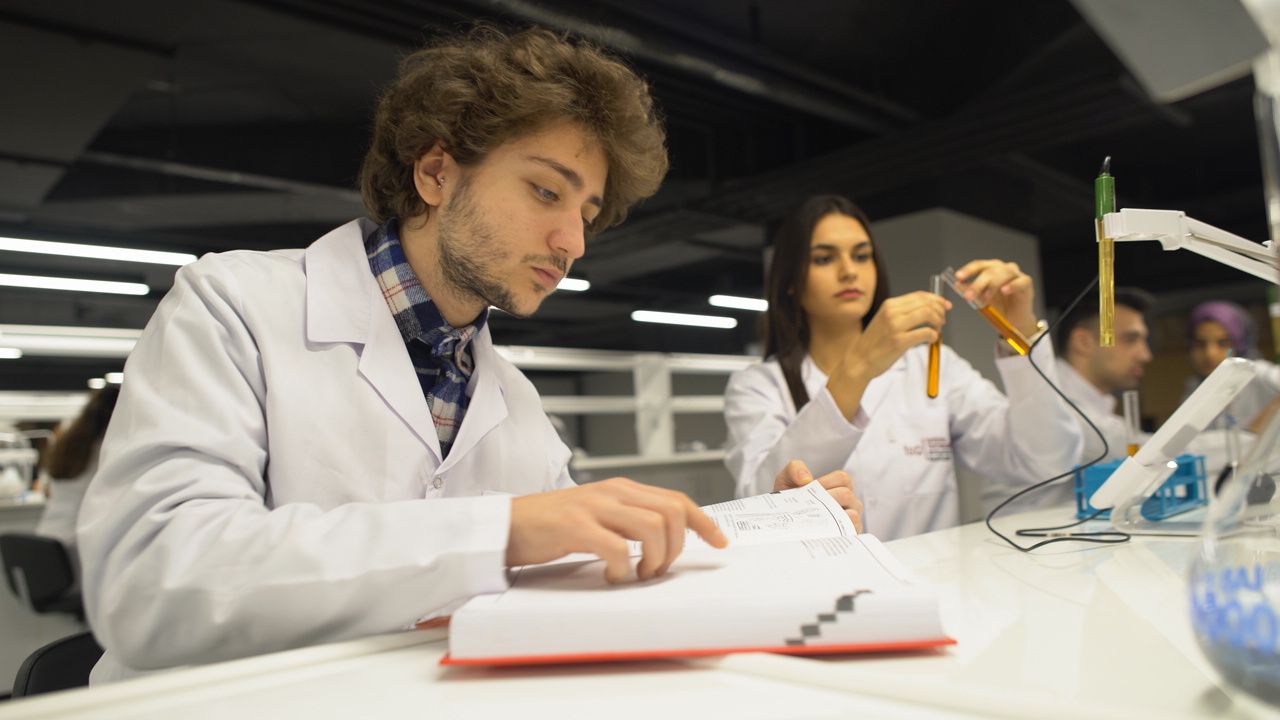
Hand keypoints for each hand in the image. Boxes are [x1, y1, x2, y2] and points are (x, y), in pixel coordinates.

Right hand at [507, 478, 727, 582]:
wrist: (507, 525)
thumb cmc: (551, 525)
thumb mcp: (598, 513)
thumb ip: (628, 520)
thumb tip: (666, 542)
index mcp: (622, 488)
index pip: (676, 500)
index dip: (704, 522)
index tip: (720, 542)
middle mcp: (613, 492)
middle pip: (671, 512)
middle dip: (678, 546)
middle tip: (660, 568)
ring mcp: (595, 507)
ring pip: (652, 528)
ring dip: (654, 558)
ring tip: (638, 573)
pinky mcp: (576, 527)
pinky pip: (617, 548)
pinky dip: (623, 569)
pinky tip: (611, 576)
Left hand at [773, 459, 863, 531]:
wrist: (782, 521)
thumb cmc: (790, 499)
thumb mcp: (787, 479)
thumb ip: (795, 468)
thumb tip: (806, 479)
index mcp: (838, 486)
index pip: (843, 478)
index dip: (827, 482)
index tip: (809, 488)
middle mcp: (848, 502)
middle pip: (846, 495)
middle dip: (826, 499)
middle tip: (811, 506)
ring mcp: (849, 519)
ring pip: (853, 515)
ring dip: (833, 517)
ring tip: (817, 520)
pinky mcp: (848, 536)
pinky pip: (851, 534)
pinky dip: (840, 533)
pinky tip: (824, 534)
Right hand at [842, 291, 950, 380]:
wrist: (859, 360)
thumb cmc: (874, 343)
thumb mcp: (885, 320)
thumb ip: (902, 313)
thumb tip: (928, 309)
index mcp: (889, 305)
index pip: (920, 295)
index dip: (936, 299)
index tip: (945, 306)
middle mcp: (892, 312)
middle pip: (926, 303)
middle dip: (940, 311)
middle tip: (942, 321)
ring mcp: (895, 326)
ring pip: (928, 313)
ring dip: (938, 321)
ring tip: (937, 330)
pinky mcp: (899, 341)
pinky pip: (926, 332)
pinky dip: (934, 335)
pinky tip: (931, 340)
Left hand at [953, 260, 1037, 337]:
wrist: (1014, 320)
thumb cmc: (999, 306)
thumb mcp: (982, 300)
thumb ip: (971, 291)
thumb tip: (958, 285)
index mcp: (991, 270)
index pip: (979, 265)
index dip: (968, 270)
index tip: (959, 277)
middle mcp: (1003, 269)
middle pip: (990, 270)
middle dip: (978, 283)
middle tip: (969, 295)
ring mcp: (1016, 275)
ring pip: (1004, 273)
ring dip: (993, 284)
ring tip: (987, 295)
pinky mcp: (1026, 283)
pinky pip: (1021, 281)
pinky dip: (1012, 285)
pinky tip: (1005, 290)